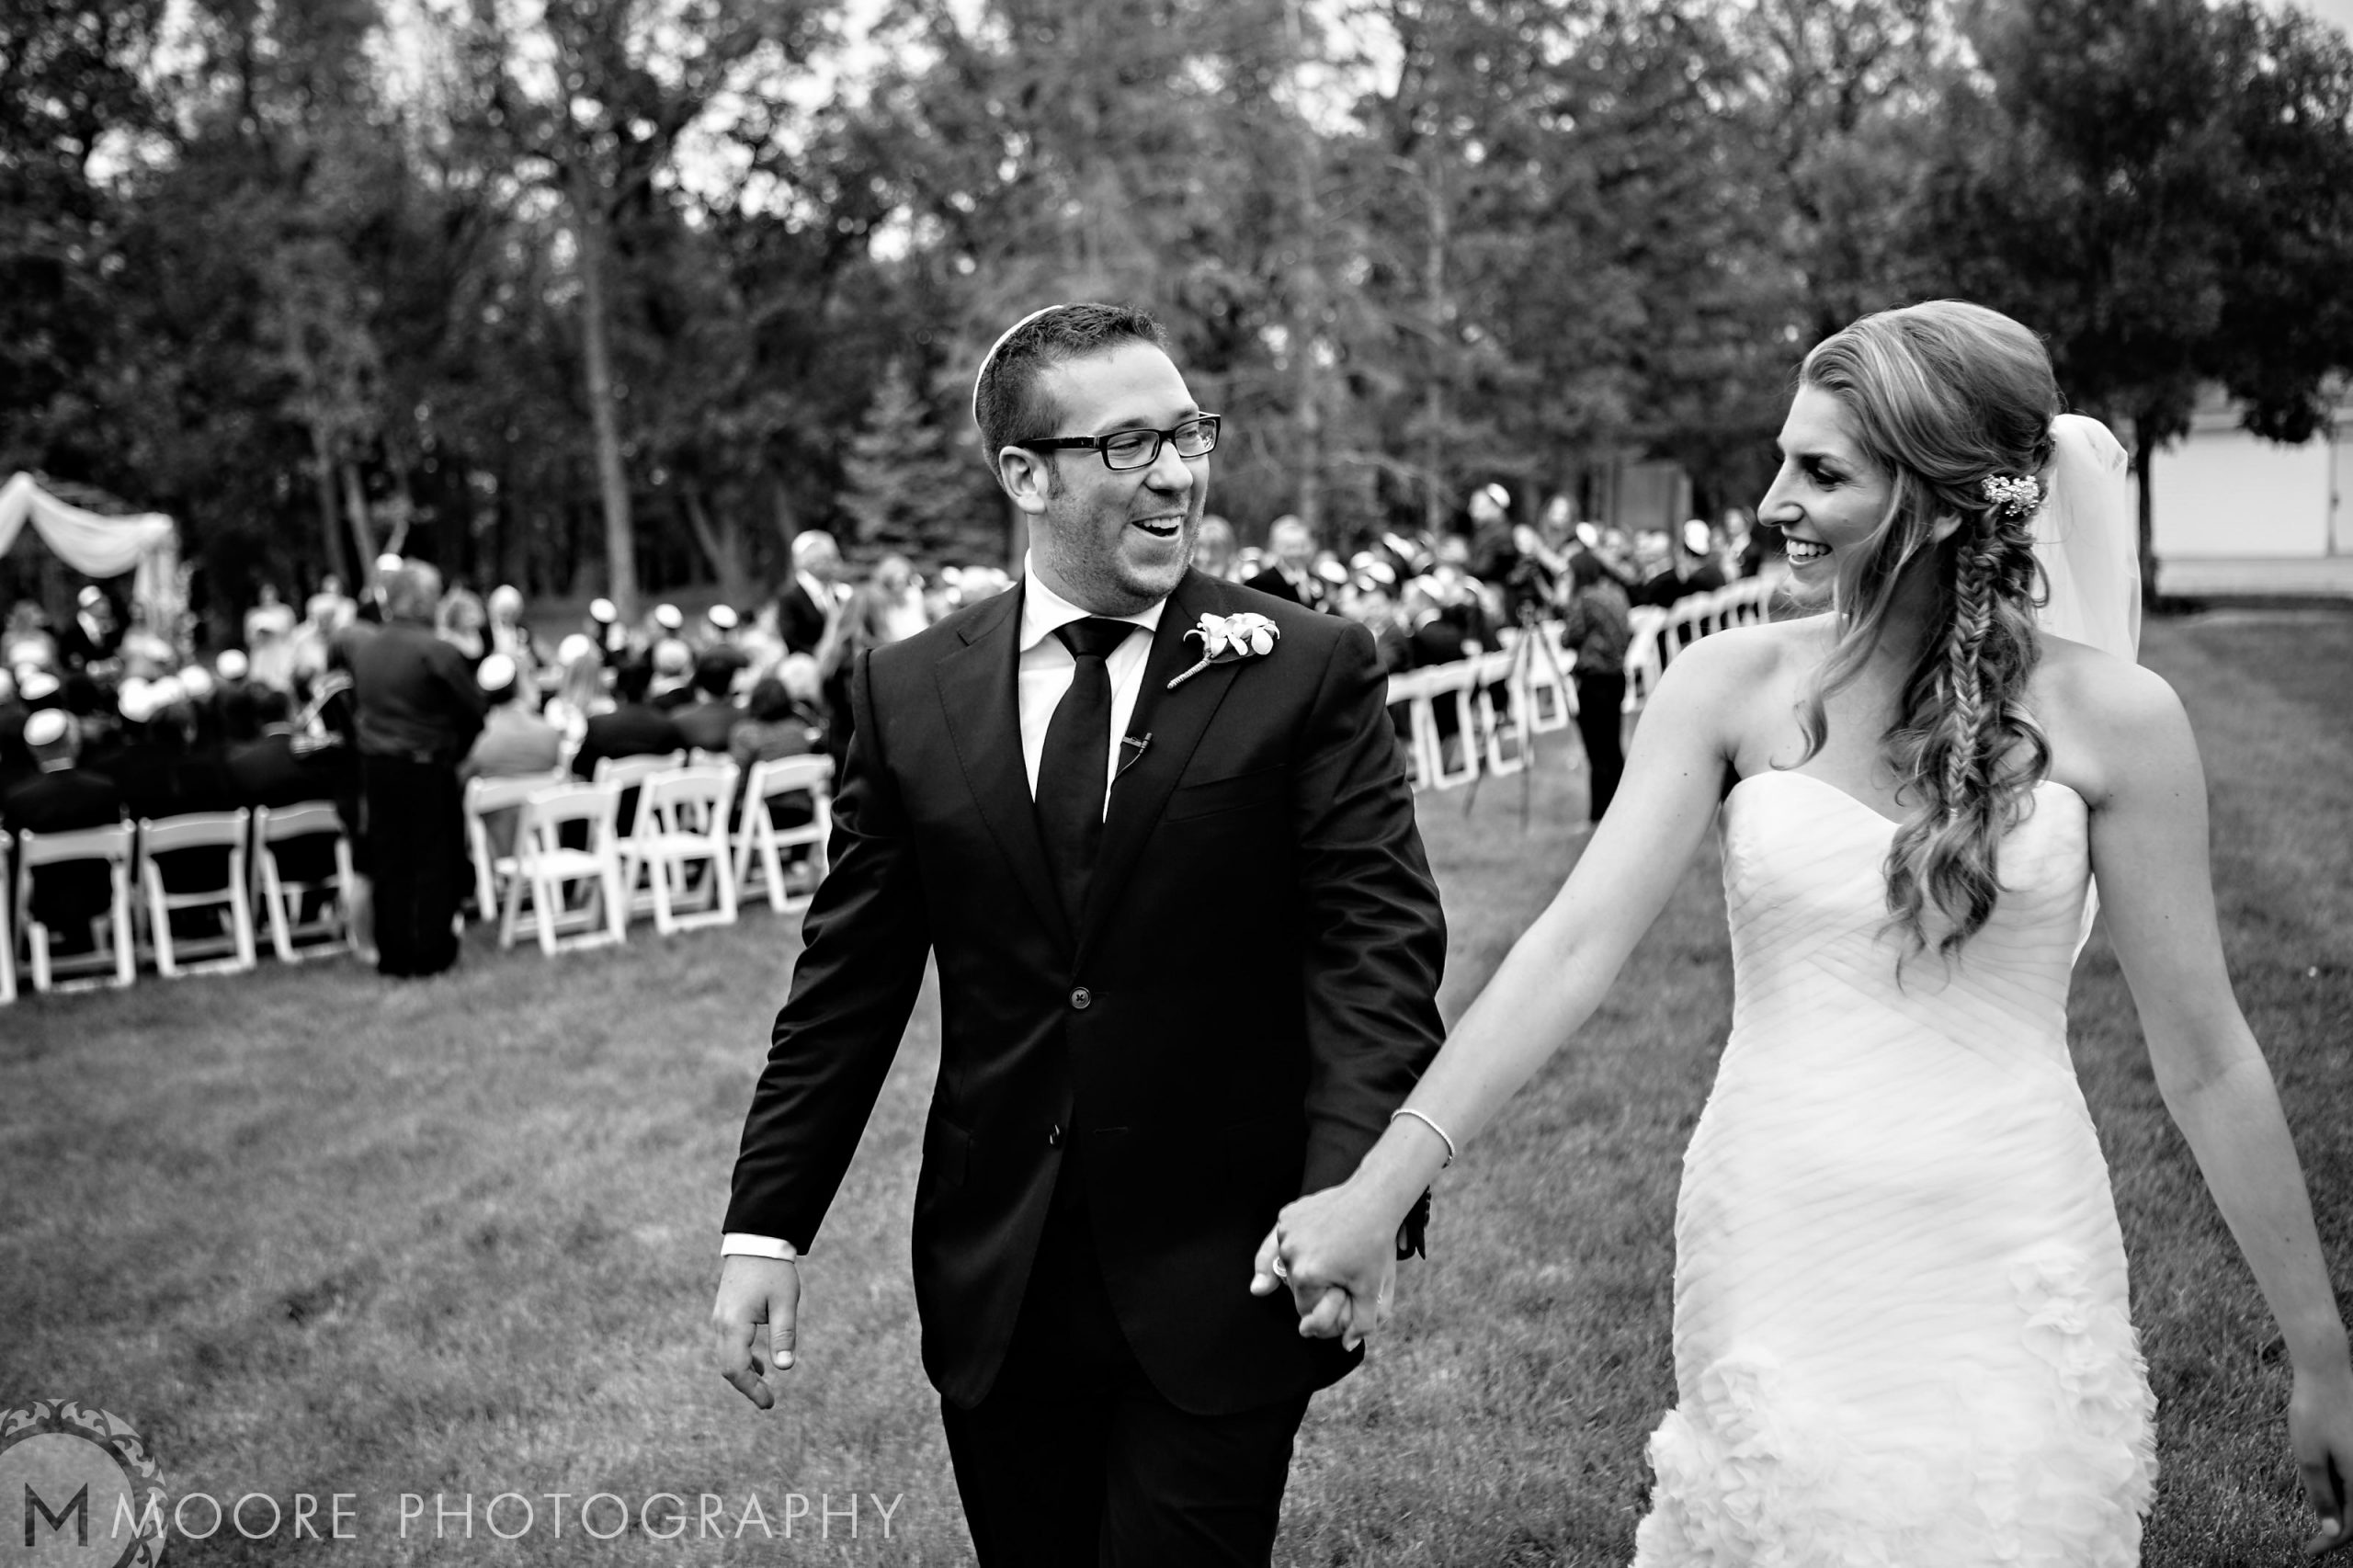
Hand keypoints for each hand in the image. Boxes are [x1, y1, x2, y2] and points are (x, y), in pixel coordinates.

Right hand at [710, 1254, 799, 1409]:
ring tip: (765, 1388)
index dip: (752, 1389)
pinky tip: (761, 1365)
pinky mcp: (724, 1313)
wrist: (756, 1241)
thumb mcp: (784, 1302)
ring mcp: (720, 1318)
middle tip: (768, 1401)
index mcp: (734, 1324)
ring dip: (744, 1373)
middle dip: (747, 1386)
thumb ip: (784, 1335)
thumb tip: (785, 1368)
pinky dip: (742, 1358)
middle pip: (728, 1367)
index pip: (736, 1369)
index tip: (769, 1403)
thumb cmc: (773, 1270)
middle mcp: (720, 1324)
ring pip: (726, 1357)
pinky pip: (728, 1344)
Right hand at [1248, 1180, 1405, 1344]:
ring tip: (1331, 1251)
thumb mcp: (1371, 1289)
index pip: (1305, 1307)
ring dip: (1304, 1263)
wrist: (1373, 1198)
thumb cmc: (1374, 1245)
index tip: (1340, 1291)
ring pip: (1288, 1262)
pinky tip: (1320, 1236)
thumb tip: (1348, 1346)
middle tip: (1339, 1268)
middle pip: (1295, 1286)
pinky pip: (1286, 1238)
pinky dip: (1298, 1241)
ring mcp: (1286, 1231)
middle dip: (1314, 1284)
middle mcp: (1290, 1254)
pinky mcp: (1287, 1215)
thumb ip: (1361, 1323)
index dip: (1324, 1304)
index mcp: (1307, 1276)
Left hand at [2291, 1358, 2352, 1554]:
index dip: (2330, 1542)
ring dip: (2342, 1510)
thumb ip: (2322, 1496)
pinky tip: (2326, 1486)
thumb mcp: (2309, 1457)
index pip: (2351, 1525)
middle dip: (2339, 1530)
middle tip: (2314, 1544)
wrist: (2326, 1370)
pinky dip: (2344, 1489)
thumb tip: (2333, 1531)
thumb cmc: (2315, 1411)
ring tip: (2319, 1519)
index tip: (2308, 1553)